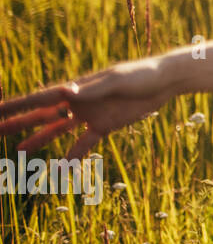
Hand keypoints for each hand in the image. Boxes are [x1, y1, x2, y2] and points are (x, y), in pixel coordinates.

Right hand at [0, 60, 173, 157]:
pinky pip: (84, 144)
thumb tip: (64, 91)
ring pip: (58, 130)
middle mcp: (78, 102)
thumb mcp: (116, 81)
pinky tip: (60, 169)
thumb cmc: (141, 74)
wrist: (165, 81)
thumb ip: (91, 89)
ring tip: (19, 151)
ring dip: (39, 140)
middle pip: (42, 115)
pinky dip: (73, 156)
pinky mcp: (105, 126)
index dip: (15, 106)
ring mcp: (90, 114)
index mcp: (76, 89)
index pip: (39, 99)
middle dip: (18, 123)